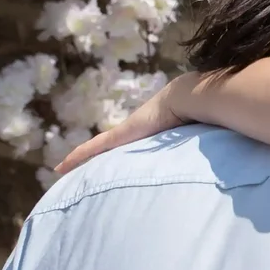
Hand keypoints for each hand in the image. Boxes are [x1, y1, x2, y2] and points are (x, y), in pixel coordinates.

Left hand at [50, 73, 198, 175]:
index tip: (105, 165)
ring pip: (96, 151)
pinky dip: (78, 157)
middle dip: (93, 159)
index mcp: (150, 135)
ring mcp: (125, 133)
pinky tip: (61, 166)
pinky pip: (93, 148)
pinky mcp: (120, 135)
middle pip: (108, 150)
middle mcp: (134, 132)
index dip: (115, 157)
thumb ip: (195, 153)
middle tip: (78, 171)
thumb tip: (208, 169)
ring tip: (63, 170)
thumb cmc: (197, 119)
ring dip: (80, 161)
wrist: (189, 99)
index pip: (128, 148)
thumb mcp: (194, 140)